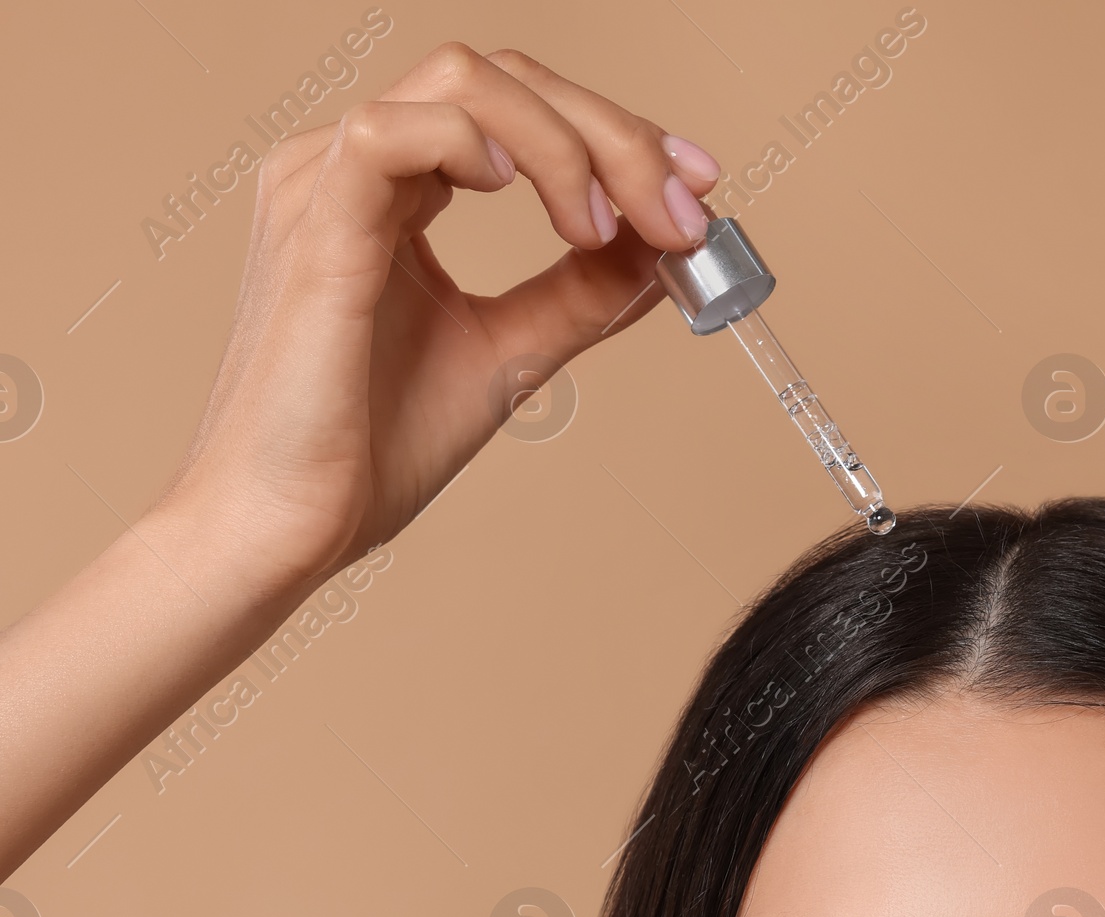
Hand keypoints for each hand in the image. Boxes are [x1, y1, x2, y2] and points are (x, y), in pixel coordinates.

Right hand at [154, 43, 720, 594]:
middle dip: (613, 134)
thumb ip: (576, 298)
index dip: (615, 135)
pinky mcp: (313, 223)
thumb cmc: (365, 454)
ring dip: (564, 141)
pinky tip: (534, 199)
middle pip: (501, 80)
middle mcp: (353, 166)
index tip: (697, 191)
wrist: (288, 528)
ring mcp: (325, 183)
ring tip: (608, 227)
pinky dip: (478, 144)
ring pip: (461, 83)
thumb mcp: (506, 357)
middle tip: (684, 209)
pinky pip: (393, 131)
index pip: (515, 113)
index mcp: (392, 191)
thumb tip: (659, 255)